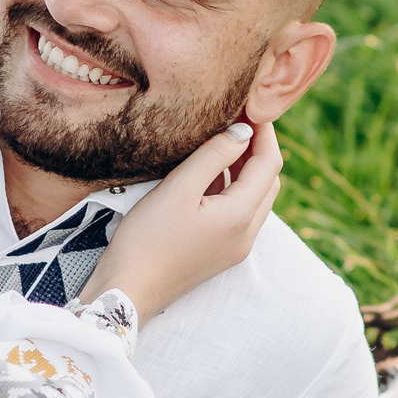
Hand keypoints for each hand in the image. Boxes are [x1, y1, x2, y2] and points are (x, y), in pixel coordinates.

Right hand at [83, 120, 282, 319]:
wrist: (127, 291)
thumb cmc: (147, 239)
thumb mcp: (179, 188)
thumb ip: (214, 155)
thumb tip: (243, 130)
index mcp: (242, 216)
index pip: (270, 163)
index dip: (264, 131)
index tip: (248, 106)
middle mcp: (247, 234)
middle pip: (268, 181)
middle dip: (258, 149)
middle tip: (235, 121)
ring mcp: (235, 247)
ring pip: (255, 198)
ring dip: (245, 169)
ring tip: (221, 142)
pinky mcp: (220, 254)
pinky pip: (239, 214)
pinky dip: (232, 189)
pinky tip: (208, 175)